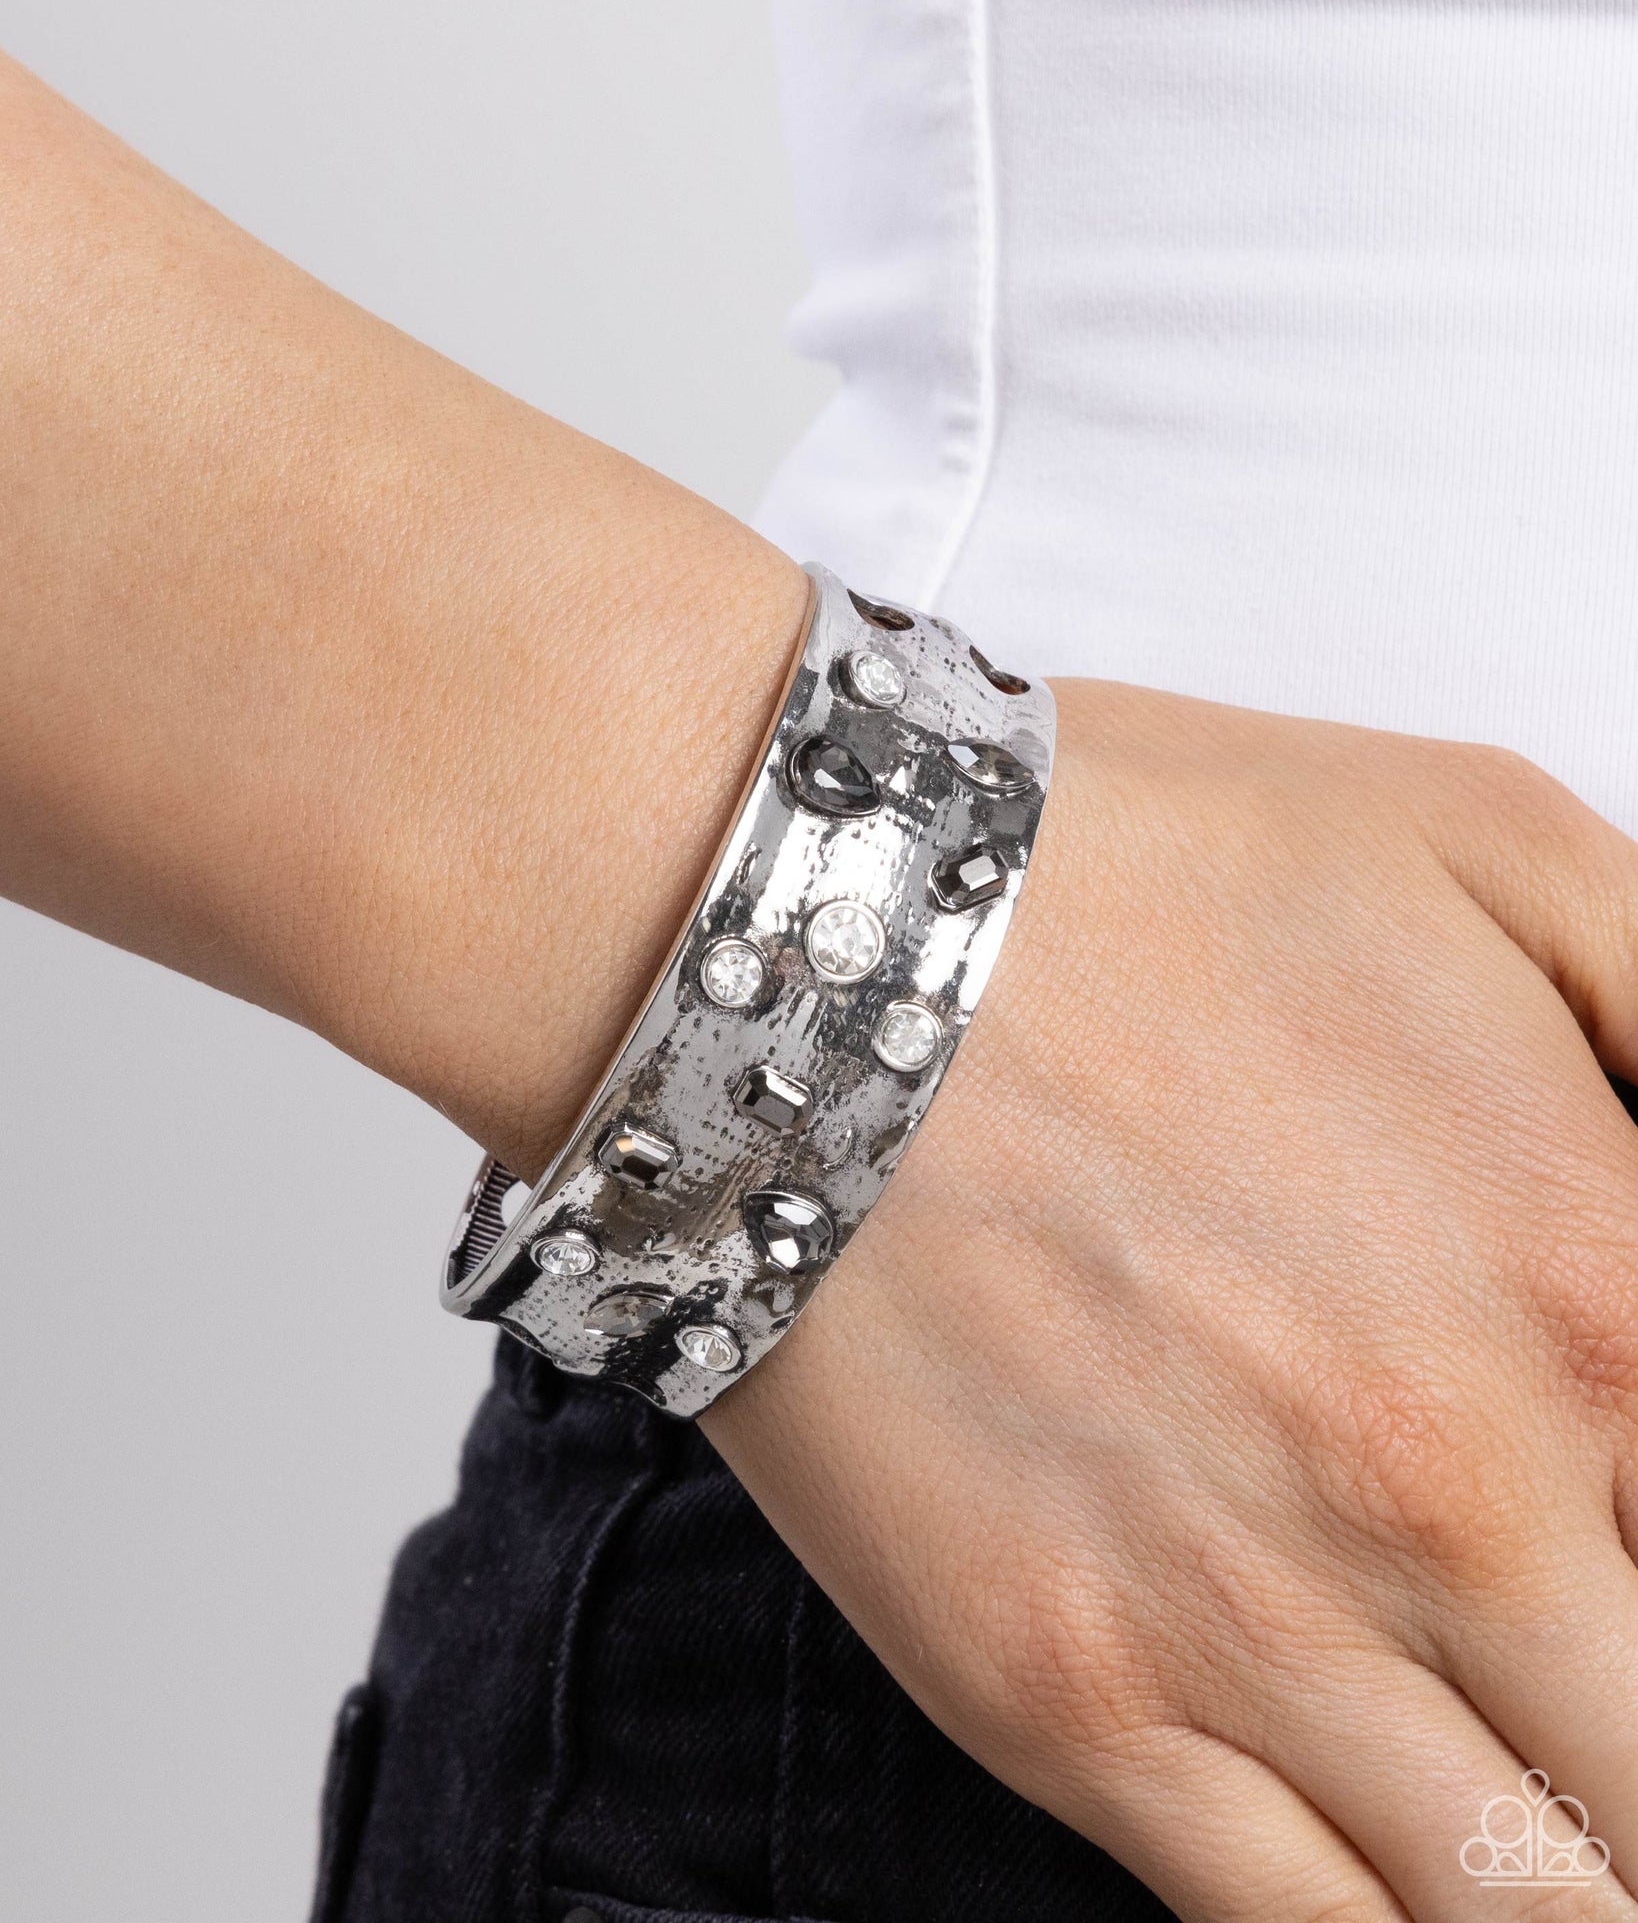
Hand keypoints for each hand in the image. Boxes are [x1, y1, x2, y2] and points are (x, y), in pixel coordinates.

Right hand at [707, 679, 1637, 1922]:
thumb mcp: (1490, 839)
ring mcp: (1256, 1630)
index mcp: (1600, 1292)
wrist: (794, 942)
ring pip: (1536, 1914)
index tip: (1626, 1551)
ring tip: (1544, 1818)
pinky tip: (1408, 1883)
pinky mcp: (1071, 1700)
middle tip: (1591, 1698)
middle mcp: (1462, 1501)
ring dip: (1569, 1880)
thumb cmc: (1121, 874)